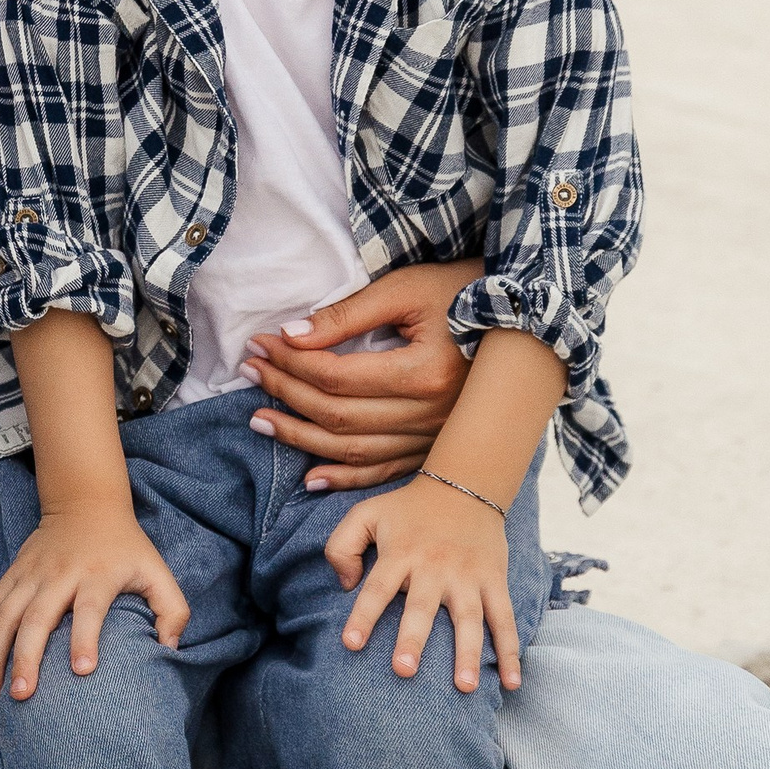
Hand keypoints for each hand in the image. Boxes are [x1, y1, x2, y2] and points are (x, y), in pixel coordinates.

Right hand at [0, 502, 189, 701]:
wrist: (86, 503)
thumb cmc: (126, 547)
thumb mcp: (157, 571)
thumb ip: (172, 610)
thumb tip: (169, 650)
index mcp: (98, 575)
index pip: (91, 609)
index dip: (86, 638)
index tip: (83, 671)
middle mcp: (61, 575)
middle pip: (37, 618)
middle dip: (26, 658)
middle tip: (22, 695)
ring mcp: (32, 574)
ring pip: (4, 616)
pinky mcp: (13, 574)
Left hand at [243, 260, 480, 490]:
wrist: (520, 318)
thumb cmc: (462, 291)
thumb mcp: (404, 290)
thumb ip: (347, 315)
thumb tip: (291, 335)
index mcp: (425, 373)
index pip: (338, 376)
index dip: (291, 362)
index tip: (260, 344)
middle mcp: (431, 414)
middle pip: (339, 415)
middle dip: (285, 394)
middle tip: (249, 373)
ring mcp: (435, 437)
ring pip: (354, 450)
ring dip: (301, 439)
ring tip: (260, 420)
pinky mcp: (436, 448)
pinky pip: (383, 472)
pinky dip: (345, 479)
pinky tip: (310, 478)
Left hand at [323, 474, 520, 696]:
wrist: (465, 485)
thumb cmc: (408, 510)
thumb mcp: (366, 513)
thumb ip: (342, 545)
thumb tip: (345, 585)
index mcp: (401, 553)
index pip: (378, 588)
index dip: (364, 616)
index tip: (351, 645)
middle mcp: (435, 568)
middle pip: (423, 607)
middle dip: (413, 638)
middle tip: (404, 670)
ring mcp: (468, 577)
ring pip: (469, 619)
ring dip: (469, 653)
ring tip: (465, 687)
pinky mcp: (495, 581)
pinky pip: (504, 619)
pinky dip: (511, 650)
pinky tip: (512, 682)